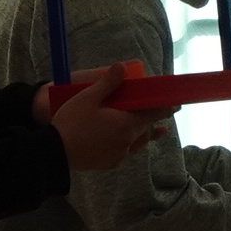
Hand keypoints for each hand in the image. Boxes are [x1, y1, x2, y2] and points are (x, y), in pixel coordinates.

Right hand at [48, 67, 172, 170]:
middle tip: (157, 110)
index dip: (166, 108)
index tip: (176, 104)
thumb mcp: (88, 98)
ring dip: (143, 133)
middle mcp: (127, 142)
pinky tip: (123, 140)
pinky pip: (125, 151)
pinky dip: (128, 144)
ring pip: (137, 142)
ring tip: (153, 130)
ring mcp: (119, 155)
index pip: (153, 114)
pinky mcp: (109, 163)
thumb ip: (108, 83)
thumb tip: (121, 67)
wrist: (54, 153)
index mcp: (126, 125)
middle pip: (145, 128)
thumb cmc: (72, 122)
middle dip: (151, 119)